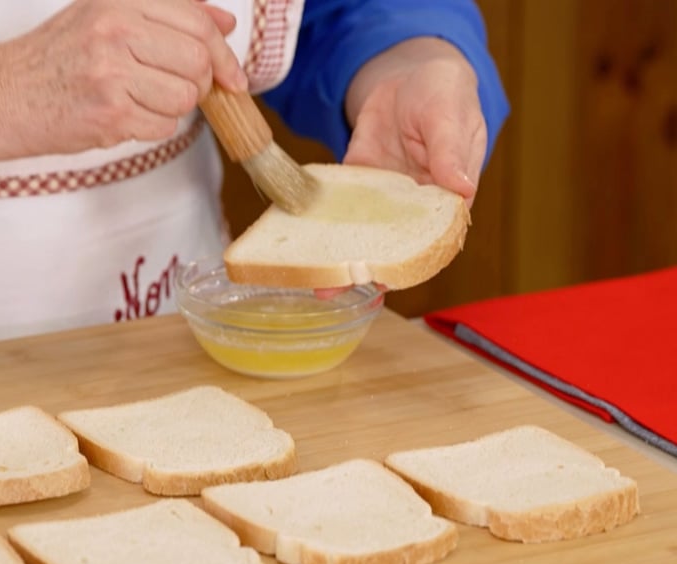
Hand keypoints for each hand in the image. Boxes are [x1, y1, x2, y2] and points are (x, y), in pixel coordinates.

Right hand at [0, 0, 246, 156]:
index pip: (198, 24)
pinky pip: (162, 127)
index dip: (224, 55)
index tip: (233, 77)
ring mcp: (112, 73)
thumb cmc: (56, 58)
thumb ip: (168, 14)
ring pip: (184, 98)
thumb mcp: (105, 16)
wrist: (3, 95)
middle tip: (175, 90)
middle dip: (199, 84)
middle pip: (198, 62)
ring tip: (141, 102)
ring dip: (173, 108)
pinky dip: (153, 128)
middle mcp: (116, 30)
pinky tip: (125, 118)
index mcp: (120, 1)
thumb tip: (225, 23)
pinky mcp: (108, 114)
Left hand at [314, 38, 483, 299]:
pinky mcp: (356, 180)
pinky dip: (322, 223)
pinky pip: (338, 205)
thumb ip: (451, 154)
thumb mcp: (451, 118)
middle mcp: (412, 206)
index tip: (387, 279)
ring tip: (315, 284)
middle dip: (365, 270)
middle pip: (390, 246)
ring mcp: (381, 197)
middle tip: (334, 289)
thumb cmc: (444, 95)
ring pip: (361, 234)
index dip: (410, 263)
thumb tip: (462, 189)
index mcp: (446, 199)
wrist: (409, 74)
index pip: (431, 241)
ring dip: (339, 258)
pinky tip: (301, 242)